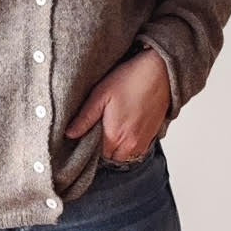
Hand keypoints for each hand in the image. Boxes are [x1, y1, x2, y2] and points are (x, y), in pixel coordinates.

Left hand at [65, 47, 170, 161]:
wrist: (161, 71)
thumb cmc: (131, 79)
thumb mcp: (101, 95)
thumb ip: (85, 118)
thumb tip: (69, 134)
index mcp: (114, 136)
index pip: (95, 156)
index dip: (89, 146)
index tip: (86, 135)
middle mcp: (130, 144)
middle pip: (110, 158)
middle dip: (102, 149)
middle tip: (97, 131)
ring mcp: (144, 142)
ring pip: (125, 157)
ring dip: (116, 149)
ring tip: (112, 130)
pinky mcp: (153, 136)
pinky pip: (138, 151)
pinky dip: (130, 145)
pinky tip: (126, 128)